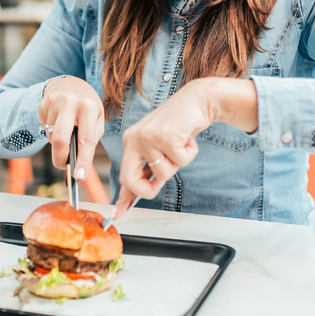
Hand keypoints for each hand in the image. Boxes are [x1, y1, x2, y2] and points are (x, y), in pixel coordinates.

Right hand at [38, 76, 103, 183]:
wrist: (70, 84)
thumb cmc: (88, 106)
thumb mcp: (97, 119)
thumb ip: (90, 139)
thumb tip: (79, 164)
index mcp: (88, 107)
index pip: (85, 139)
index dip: (82, 160)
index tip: (79, 177)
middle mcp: (70, 102)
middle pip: (60, 139)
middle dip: (60, 158)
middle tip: (64, 166)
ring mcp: (53, 102)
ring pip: (51, 137)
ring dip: (58, 144)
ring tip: (67, 133)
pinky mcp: (42, 105)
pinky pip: (45, 129)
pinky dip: (52, 133)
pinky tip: (59, 123)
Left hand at [113, 77, 257, 218]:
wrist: (196, 101)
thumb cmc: (179, 126)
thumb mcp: (159, 147)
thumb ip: (149, 168)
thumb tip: (140, 193)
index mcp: (130, 142)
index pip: (124, 175)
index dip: (122, 198)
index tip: (118, 214)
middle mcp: (134, 139)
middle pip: (131, 181)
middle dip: (149, 190)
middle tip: (161, 182)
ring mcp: (148, 137)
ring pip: (163, 173)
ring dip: (178, 163)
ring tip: (179, 144)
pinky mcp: (165, 136)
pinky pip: (180, 161)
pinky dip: (189, 153)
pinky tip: (187, 138)